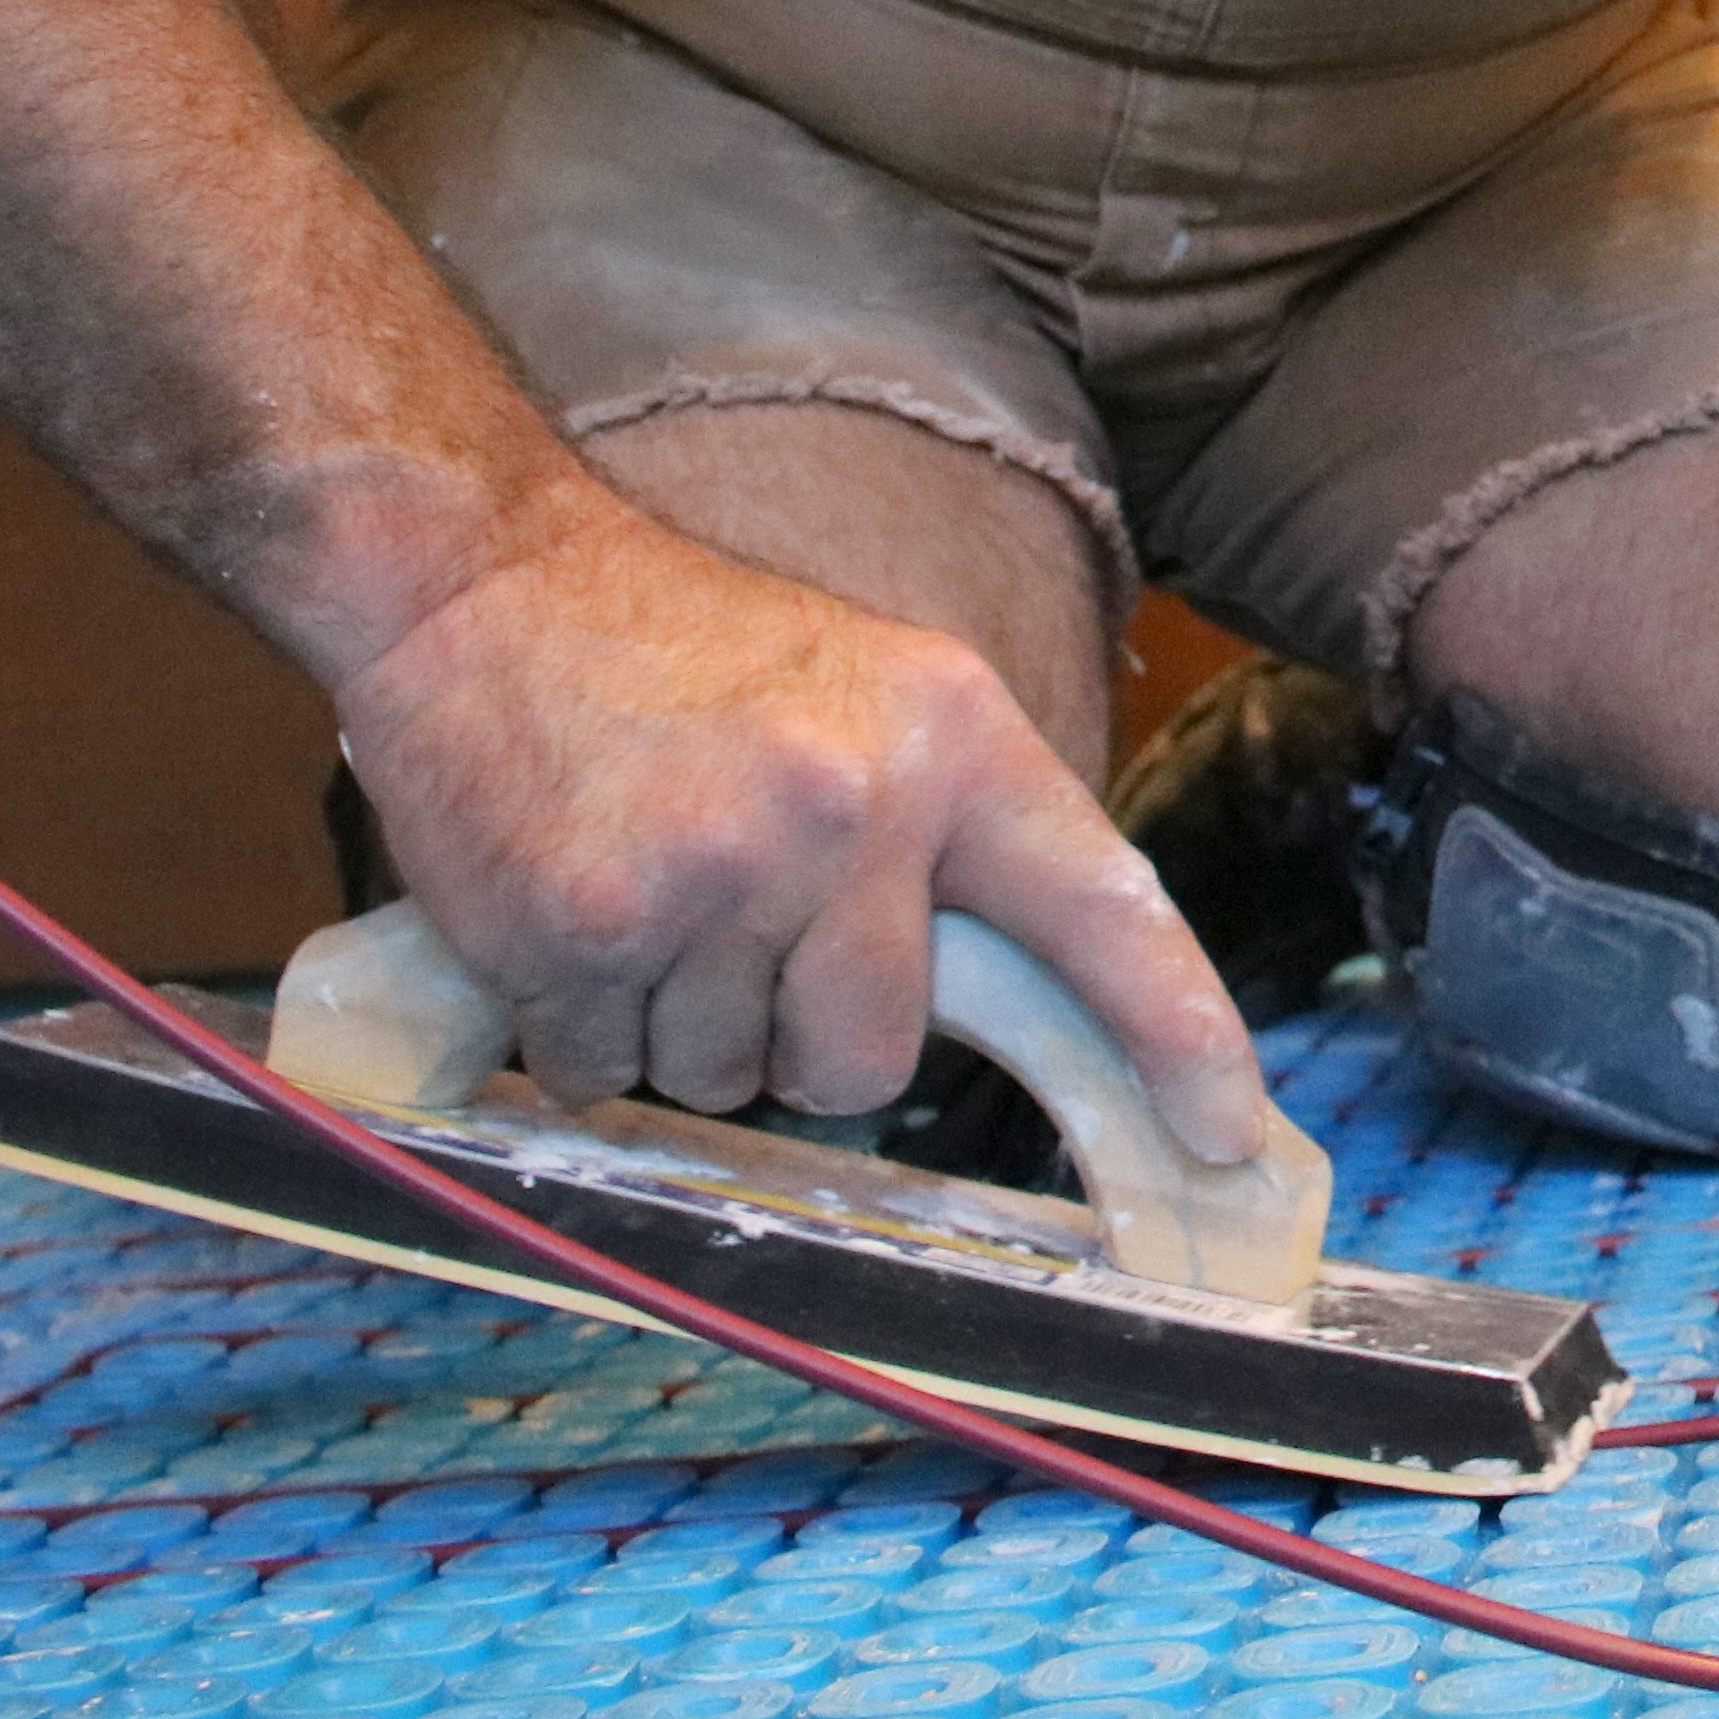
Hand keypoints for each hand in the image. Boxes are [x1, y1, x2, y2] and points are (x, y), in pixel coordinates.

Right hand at [327, 493, 1273, 1164]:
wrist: (486, 580)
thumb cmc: (690, 656)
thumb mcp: (878, 698)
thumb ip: (952, 841)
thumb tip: (1022, 1011)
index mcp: (953, 739)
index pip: (1102, 909)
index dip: (1182, 1036)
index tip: (1232, 1138)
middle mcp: (855, 807)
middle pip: (874, 1060)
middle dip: (806, 1032)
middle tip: (743, 920)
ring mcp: (717, 873)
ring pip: (732, 1080)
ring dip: (685, 1026)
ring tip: (649, 885)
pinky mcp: (586, 929)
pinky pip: (610, 1077)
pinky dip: (585, 1027)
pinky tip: (569, 911)